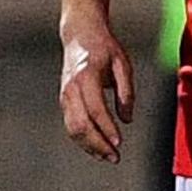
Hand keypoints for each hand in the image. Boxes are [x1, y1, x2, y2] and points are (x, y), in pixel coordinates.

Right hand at [58, 13, 133, 161]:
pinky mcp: (64, 101)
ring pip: (73, 128)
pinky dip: (83, 140)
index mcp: (86, 76)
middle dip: (97, 144)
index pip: (95, 108)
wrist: (79, 34)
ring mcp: (65, 95)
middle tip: (115, 156)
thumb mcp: (122, 64)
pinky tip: (97, 147)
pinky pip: (71, 125)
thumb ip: (126, 91)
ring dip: (90, 146)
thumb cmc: (103, 48)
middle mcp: (71, 88)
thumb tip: (127, 119)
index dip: (107, 128)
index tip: (119, 142)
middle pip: (80, 124)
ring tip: (107, 156)